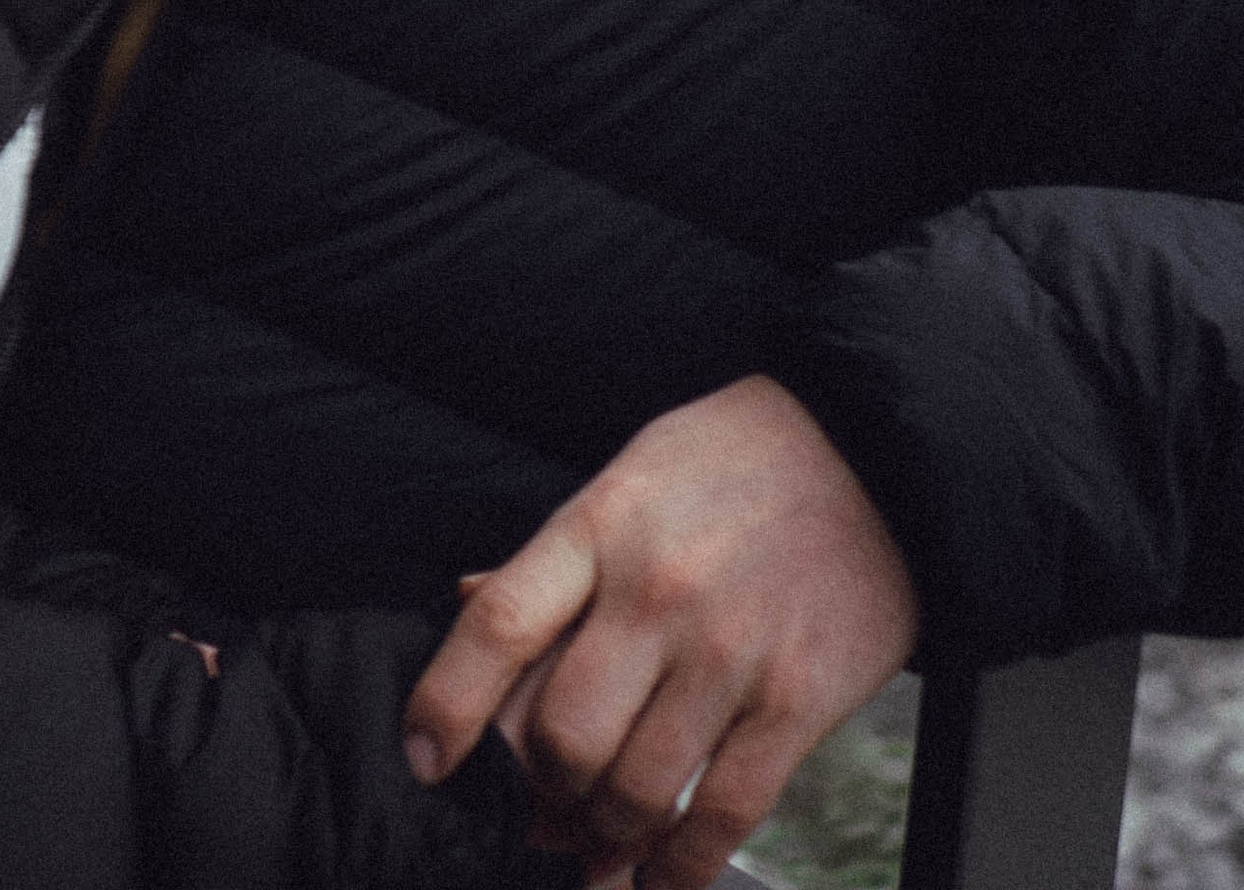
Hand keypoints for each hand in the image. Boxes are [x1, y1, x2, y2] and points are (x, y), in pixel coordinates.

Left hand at [401, 377, 918, 889]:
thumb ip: (558, 555)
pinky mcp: (797, 702)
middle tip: (541, 808)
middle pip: (562, 734)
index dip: (446, 702)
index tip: (424, 758)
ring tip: (597, 845)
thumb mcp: (631, 475)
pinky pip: (722, 814)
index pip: (500, 622)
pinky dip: (681, 866)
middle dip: (540, 791)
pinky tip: (660, 876)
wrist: (876, 453)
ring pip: (636, 788)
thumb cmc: (736, 462)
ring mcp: (729, 652)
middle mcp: (657, 592)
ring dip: (604, 837)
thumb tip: (469, 603)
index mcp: (601, 525)